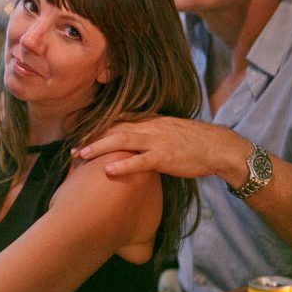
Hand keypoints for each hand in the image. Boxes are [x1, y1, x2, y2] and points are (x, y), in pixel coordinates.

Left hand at [76, 117, 242, 181]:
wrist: (218, 147)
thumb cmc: (196, 142)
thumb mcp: (172, 132)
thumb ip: (154, 134)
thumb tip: (139, 142)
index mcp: (154, 121)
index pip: (122, 120)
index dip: (101, 128)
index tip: (83, 136)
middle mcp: (152, 127)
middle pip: (116, 128)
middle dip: (93, 138)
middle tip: (74, 149)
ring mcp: (158, 141)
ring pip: (123, 140)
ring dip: (100, 147)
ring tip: (82, 156)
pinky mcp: (165, 157)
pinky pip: (140, 160)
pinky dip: (123, 164)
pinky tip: (108, 170)